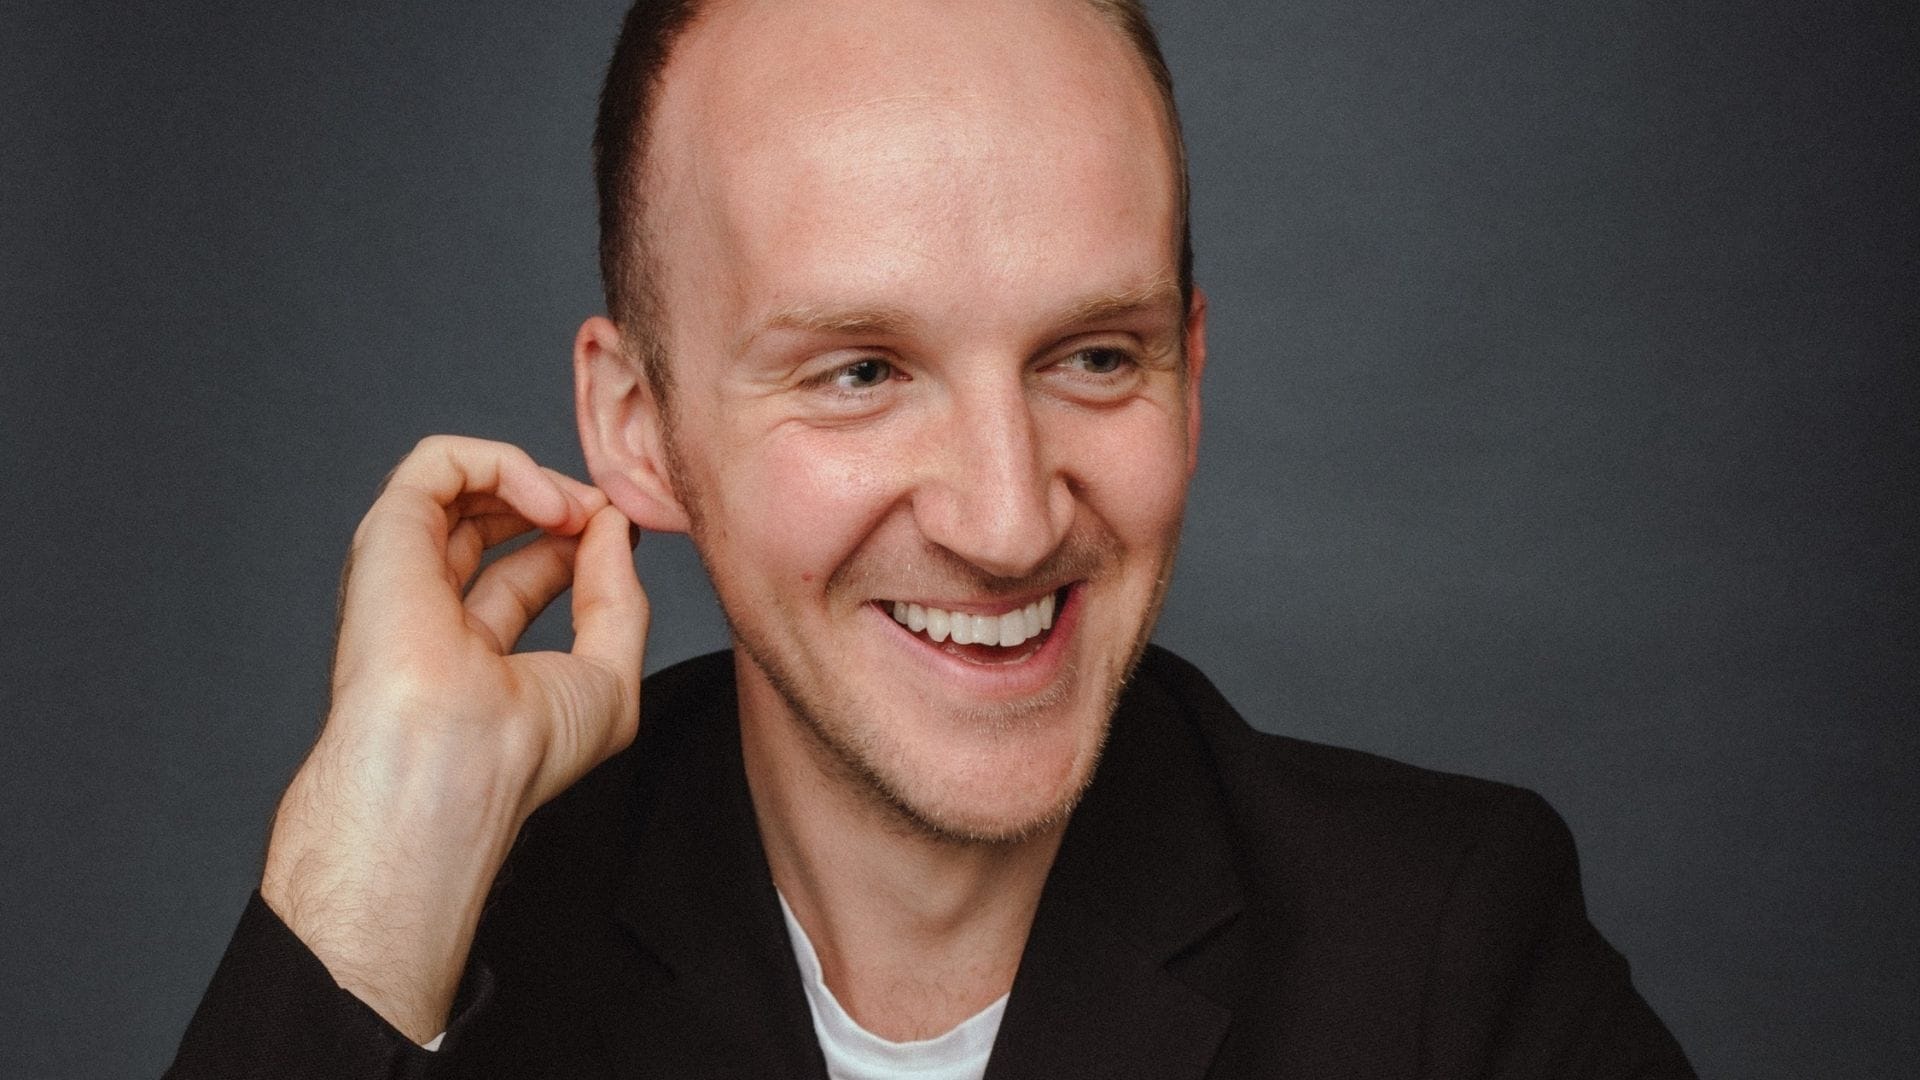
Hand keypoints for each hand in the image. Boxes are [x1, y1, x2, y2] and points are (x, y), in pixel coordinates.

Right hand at [259, 435, 646, 1041]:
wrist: (454, 770)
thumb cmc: (520, 753)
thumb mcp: (608, 679)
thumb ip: (619, 598)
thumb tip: (614, 525)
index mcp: (472, 650)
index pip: (528, 569)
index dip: (584, 540)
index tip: (625, 537)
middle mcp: (433, 608)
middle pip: (494, 521)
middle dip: (561, 502)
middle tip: (604, 514)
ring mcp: (406, 572)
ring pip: (463, 485)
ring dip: (537, 478)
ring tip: (578, 508)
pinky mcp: (389, 536)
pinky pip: (440, 463)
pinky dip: (504, 462)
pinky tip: (549, 502)